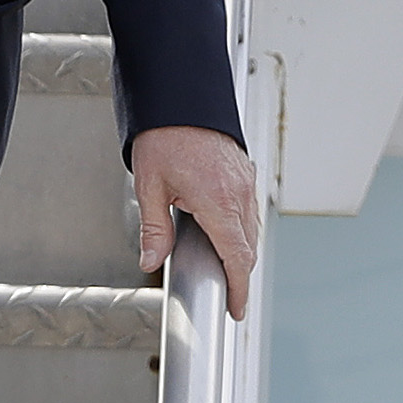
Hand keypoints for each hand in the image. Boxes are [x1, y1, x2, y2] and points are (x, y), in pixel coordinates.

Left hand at [131, 123, 257, 319]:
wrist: (180, 94)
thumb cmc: (164, 134)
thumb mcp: (150, 186)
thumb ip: (155, 229)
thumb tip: (151, 260)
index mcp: (218, 201)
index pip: (237, 257)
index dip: (238, 288)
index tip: (237, 309)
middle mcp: (239, 193)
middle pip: (248, 248)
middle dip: (240, 274)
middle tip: (227, 294)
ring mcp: (245, 181)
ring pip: (251, 229)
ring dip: (242, 251)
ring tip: (224, 267)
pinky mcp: (244, 171)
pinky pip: (249, 210)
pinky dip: (242, 229)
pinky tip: (225, 232)